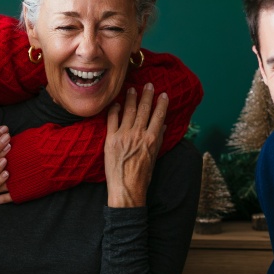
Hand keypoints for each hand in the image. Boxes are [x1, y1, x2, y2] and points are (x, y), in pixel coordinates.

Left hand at [104, 83, 167, 207]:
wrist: (126, 188)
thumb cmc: (143, 176)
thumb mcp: (154, 157)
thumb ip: (158, 139)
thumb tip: (162, 125)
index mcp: (152, 139)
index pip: (158, 115)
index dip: (161, 103)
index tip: (163, 94)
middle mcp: (138, 134)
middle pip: (144, 109)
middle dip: (147, 95)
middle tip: (148, 85)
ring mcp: (124, 135)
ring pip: (129, 111)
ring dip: (132, 98)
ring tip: (133, 89)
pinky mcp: (111, 139)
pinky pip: (112, 119)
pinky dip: (115, 110)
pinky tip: (117, 103)